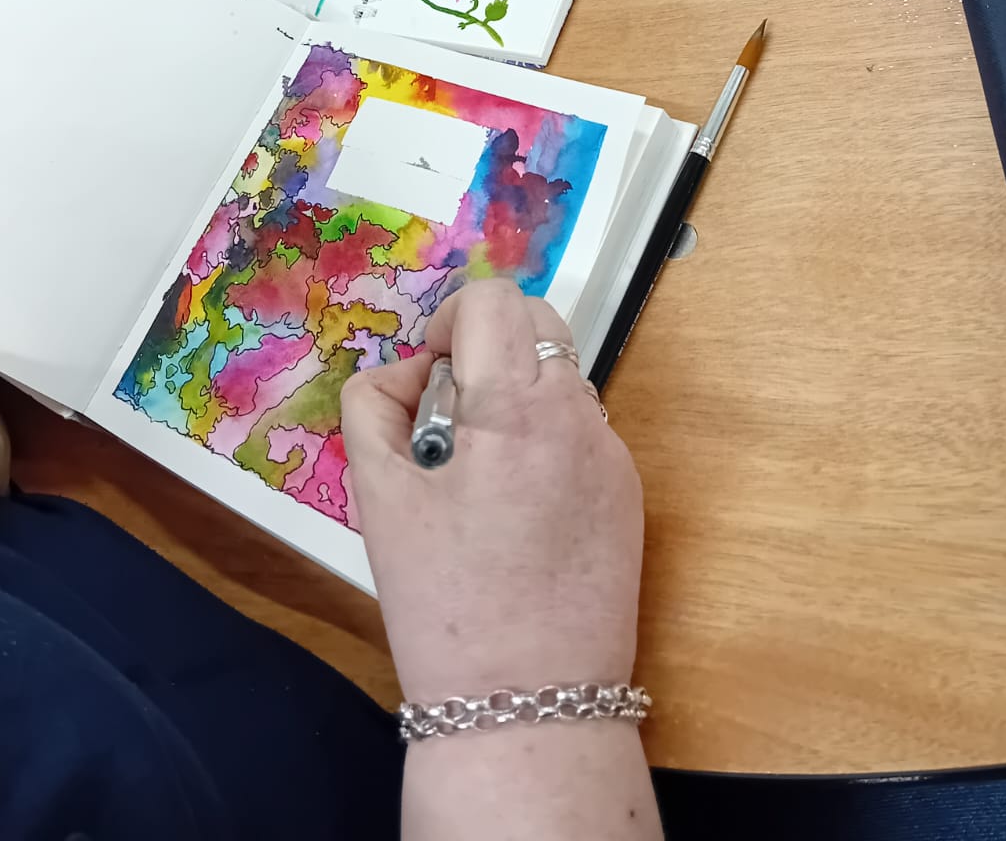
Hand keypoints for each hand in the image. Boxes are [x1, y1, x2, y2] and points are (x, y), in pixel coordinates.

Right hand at [341, 279, 644, 703]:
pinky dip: (546, 440)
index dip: (451, 319)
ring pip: (560, 378)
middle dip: (488, 346)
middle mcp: (579, 415)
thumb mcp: (379, 498)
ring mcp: (613, 453)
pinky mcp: (629, 492)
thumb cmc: (444, 604)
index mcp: (516, 407)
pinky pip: (582, 431)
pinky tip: (517, 510)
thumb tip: (410, 374)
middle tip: (448, 414)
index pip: (495, 300)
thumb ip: (376, 407)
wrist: (530, 703)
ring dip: (516, 394)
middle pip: (539, 323)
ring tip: (479, 472)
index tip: (430, 372)